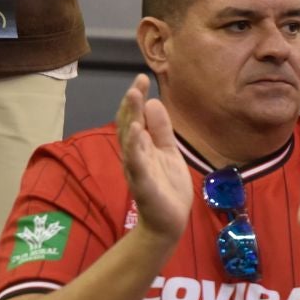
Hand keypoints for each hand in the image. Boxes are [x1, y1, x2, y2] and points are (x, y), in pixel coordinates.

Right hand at [115, 75, 193, 244]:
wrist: (169, 221)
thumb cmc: (167, 186)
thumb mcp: (168, 151)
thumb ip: (161, 129)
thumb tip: (154, 102)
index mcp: (142, 146)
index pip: (136, 117)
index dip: (137, 99)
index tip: (142, 78)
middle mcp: (135, 154)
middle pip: (129, 124)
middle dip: (132, 103)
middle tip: (136, 83)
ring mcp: (137, 168)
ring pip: (130, 140)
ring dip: (130, 117)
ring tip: (133, 96)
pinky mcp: (142, 183)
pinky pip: (136, 163)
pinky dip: (135, 147)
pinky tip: (137, 131)